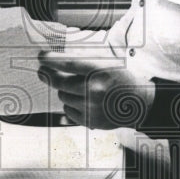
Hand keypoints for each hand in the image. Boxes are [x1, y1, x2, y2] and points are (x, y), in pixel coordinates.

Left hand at [37, 51, 153, 129]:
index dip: (52, 60)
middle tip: (42, 71)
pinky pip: (67, 110)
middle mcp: (94, 90)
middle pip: (60, 82)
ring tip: (78, 87)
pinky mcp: (89, 121)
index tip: (41, 57)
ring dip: (64, 90)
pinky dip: (70, 104)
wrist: (138, 103)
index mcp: (100, 71)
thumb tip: (57, 58)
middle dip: (48, 75)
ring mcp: (91, 108)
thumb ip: (83, 59)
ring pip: (62, 96)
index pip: (69, 64)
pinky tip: (82, 100)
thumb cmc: (120, 78)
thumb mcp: (106, 62)